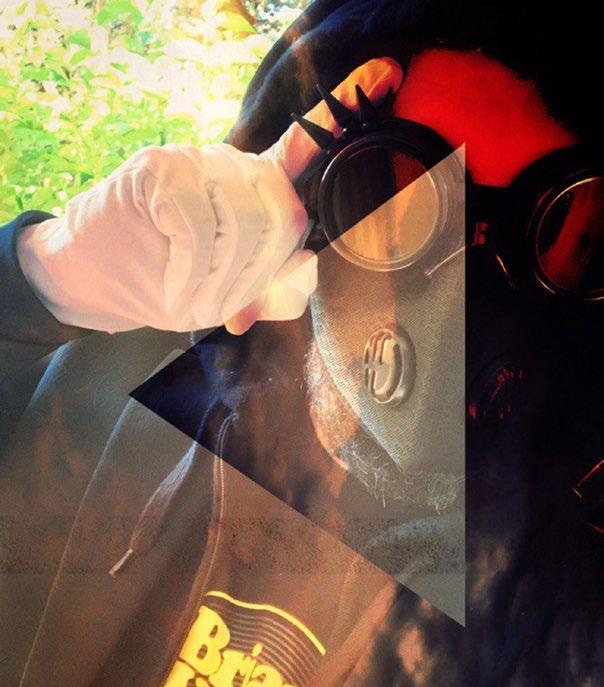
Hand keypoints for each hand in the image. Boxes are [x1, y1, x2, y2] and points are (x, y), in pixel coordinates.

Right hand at [17, 58, 401, 334]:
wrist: (89, 273)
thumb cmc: (161, 278)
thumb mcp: (220, 288)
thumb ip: (259, 285)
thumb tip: (280, 296)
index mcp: (250, 188)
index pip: (303, 150)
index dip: (341, 114)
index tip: (387, 76)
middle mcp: (229, 164)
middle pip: (285, 210)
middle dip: (261, 272)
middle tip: (228, 302)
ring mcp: (194, 160)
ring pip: (247, 221)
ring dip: (224, 281)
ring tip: (196, 299)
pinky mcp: (159, 170)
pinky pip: (202, 230)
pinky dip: (193, 275)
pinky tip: (177, 289)